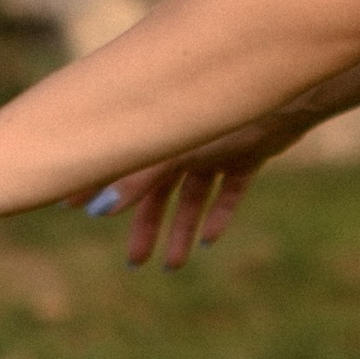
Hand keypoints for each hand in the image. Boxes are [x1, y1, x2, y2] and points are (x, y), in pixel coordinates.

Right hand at [71, 112, 305, 272]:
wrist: (287, 92)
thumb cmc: (225, 114)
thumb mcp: (174, 153)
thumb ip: (138, 179)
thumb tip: (100, 211)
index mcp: (164, 136)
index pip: (123, 166)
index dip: (98, 188)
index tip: (71, 208)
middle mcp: (187, 141)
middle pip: (159, 193)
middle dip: (147, 228)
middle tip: (135, 263)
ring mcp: (217, 148)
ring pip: (193, 197)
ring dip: (183, 230)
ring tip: (174, 266)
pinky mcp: (247, 153)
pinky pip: (230, 189)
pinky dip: (220, 214)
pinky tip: (210, 241)